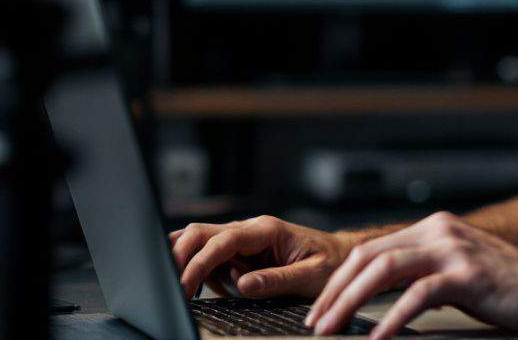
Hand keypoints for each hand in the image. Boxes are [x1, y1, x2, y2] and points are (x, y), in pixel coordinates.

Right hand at [170, 215, 355, 299]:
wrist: (342, 255)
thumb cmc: (331, 263)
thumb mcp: (310, 275)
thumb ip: (276, 280)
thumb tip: (242, 283)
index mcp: (267, 230)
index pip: (223, 240)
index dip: (200, 261)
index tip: (185, 284)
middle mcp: (251, 229)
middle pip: (201, 233)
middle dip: (180, 256)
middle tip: (174, 286)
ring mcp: (244, 239)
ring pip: (201, 242)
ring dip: (188, 262)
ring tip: (186, 288)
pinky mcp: (242, 252)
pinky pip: (212, 258)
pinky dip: (203, 272)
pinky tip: (211, 288)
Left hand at [305, 212, 517, 338]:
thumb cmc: (513, 289)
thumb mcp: (461, 274)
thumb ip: (427, 275)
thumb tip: (390, 297)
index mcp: (435, 228)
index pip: (371, 249)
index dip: (340, 280)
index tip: (322, 309)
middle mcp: (440, 230)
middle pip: (369, 256)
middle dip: (335, 292)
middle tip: (316, 323)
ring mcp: (454, 249)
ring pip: (384, 269)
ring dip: (350, 303)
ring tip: (332, 330)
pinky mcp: (467, 273)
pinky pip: (417, 295)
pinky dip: (391, 318)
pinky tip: (377, 338)